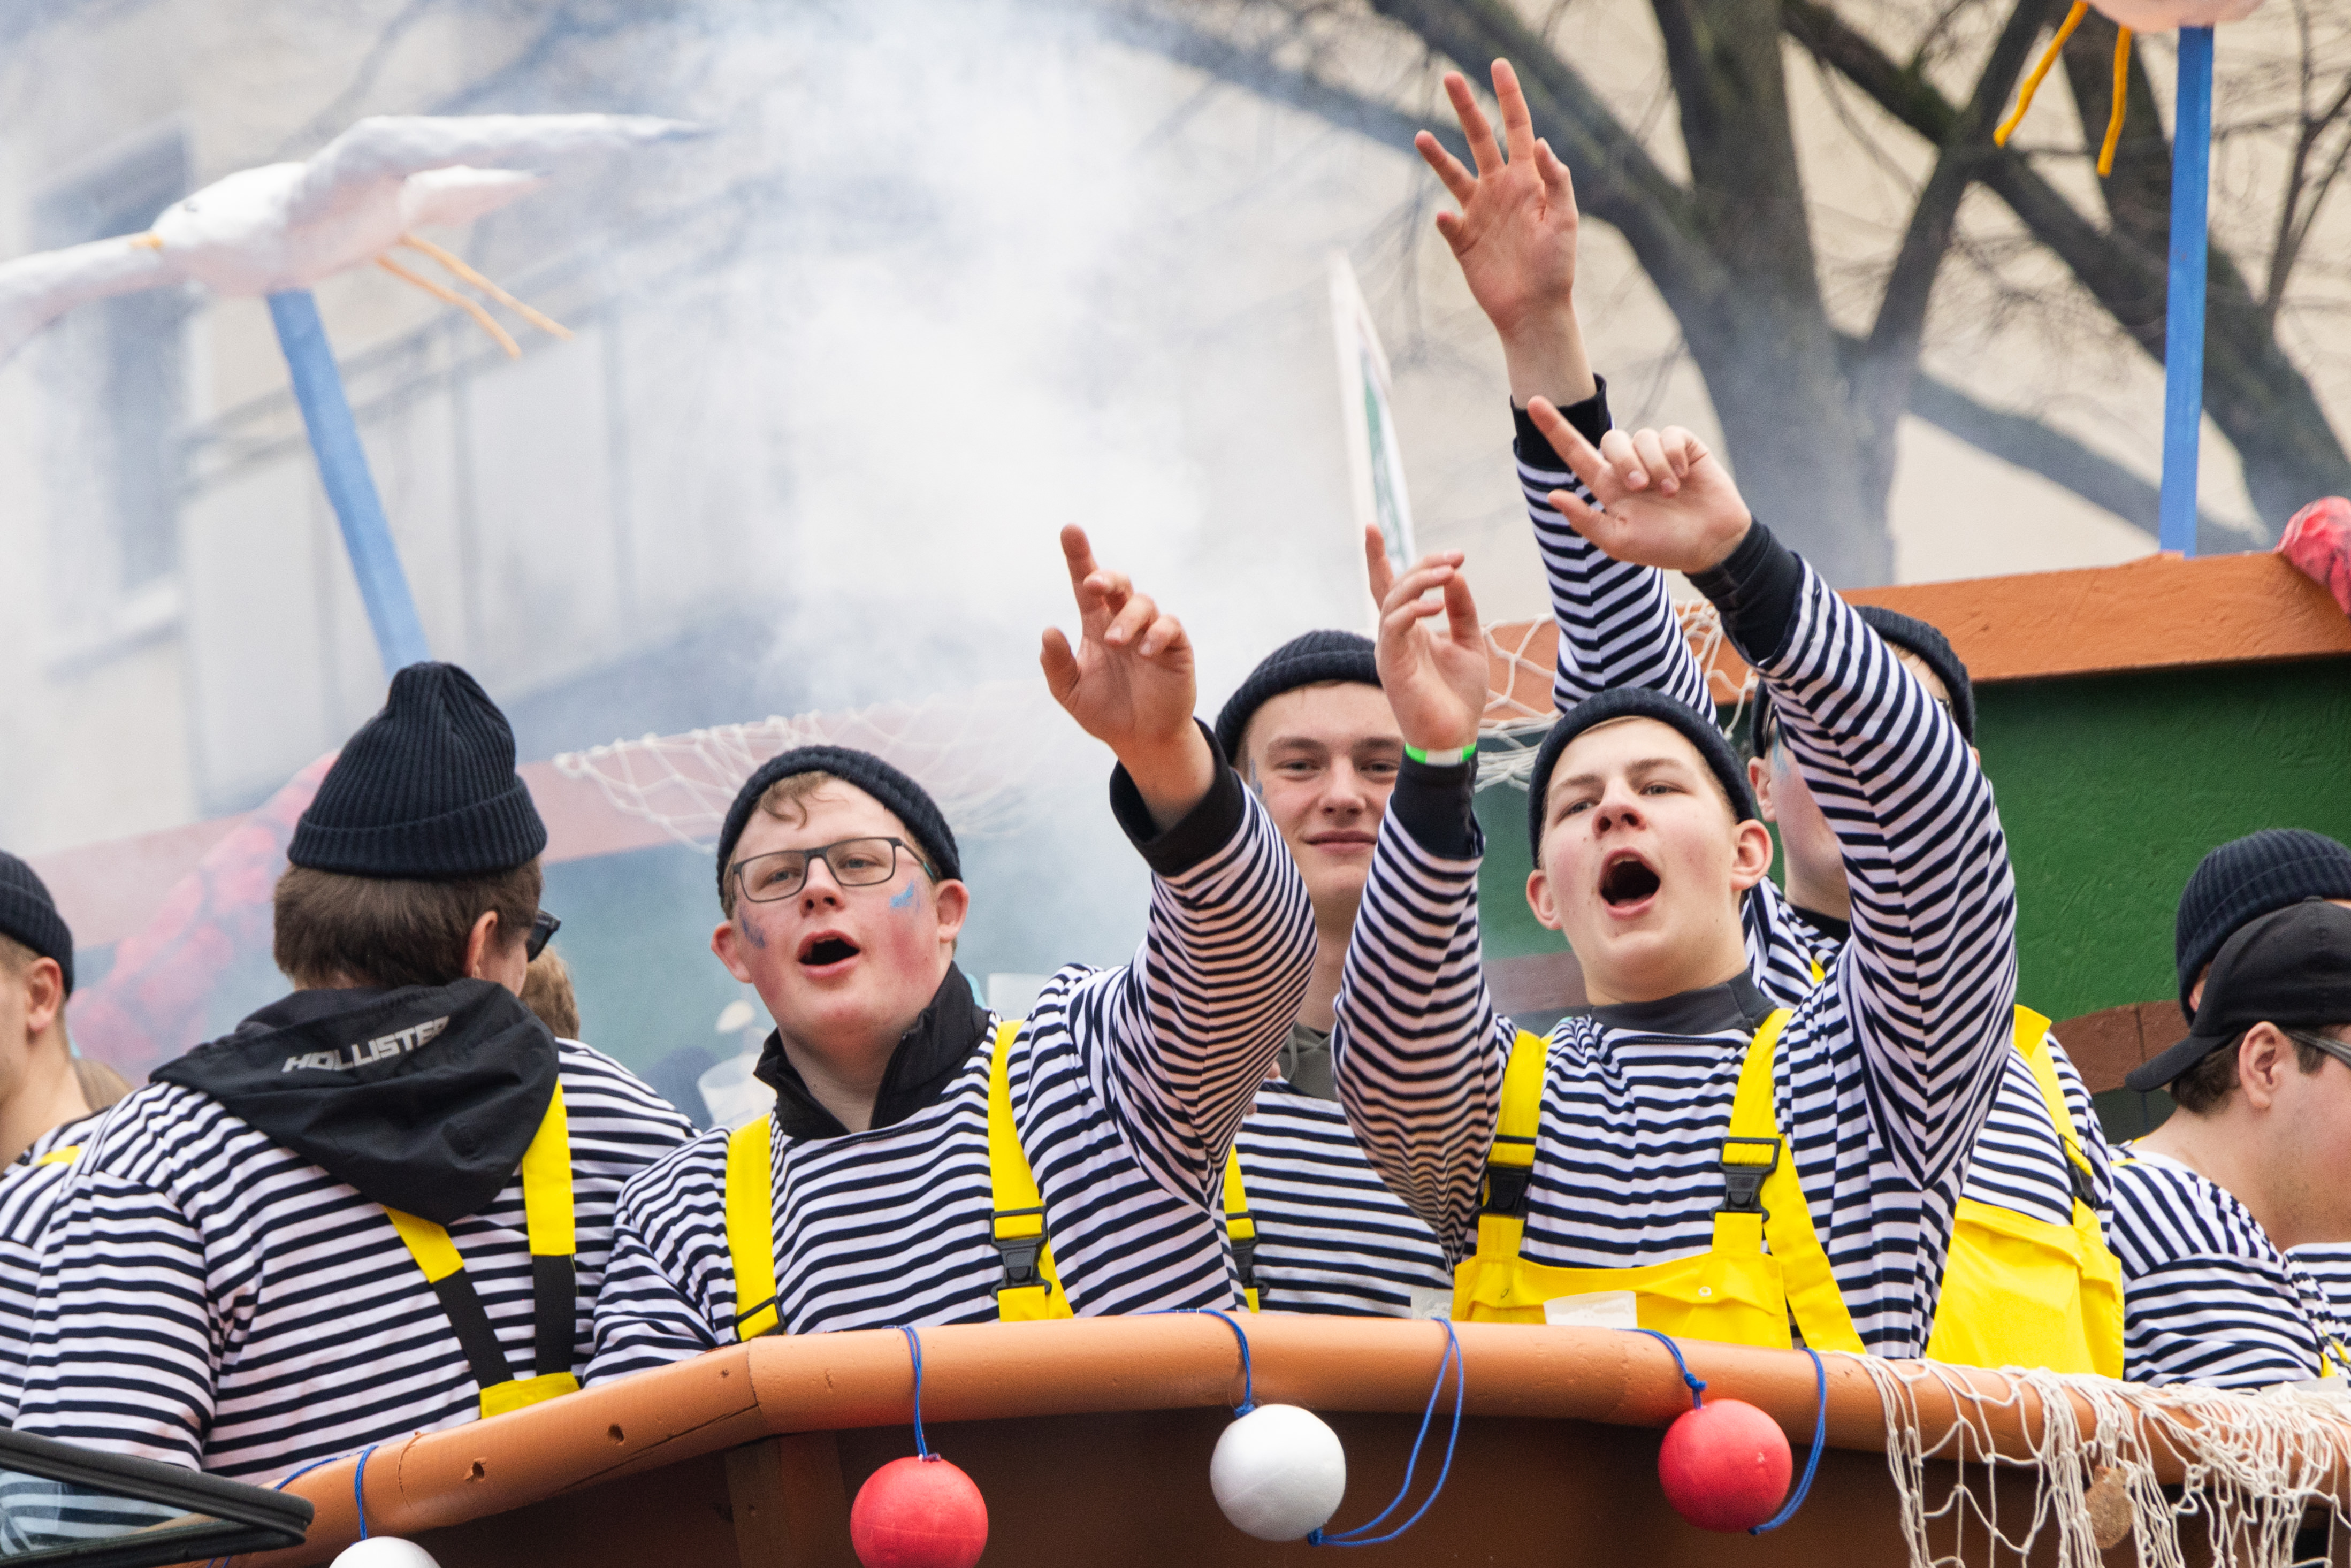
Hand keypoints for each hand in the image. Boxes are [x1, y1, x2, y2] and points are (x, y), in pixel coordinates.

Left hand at [1041, 524, 1213, 826]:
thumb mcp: (1070, 691)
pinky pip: (1170, 626)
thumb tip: (1049, 630)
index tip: (1069, 530)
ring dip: (1128, 619)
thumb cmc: (1105, 710)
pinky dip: (1157, 633)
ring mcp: (1151, 632)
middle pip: (1118, 583)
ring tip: (1114, 643)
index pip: (1086, 585)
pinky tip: (1145, 652)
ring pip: (1143, 603)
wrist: (1141, 739)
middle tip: (1093, 585)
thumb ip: (1057, 664)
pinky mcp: (1175, 647)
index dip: (1079, 556)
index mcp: (1096, 625)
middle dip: (1107, 576)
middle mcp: (1123, 621)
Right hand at [1369, 529, 1486, 754]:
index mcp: (1410, 630)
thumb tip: (1455, 575)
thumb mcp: (1469, 642)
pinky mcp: (1391, 665)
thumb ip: (1461, 610)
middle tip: (1456, 557)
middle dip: (1423, 565)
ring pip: (1392, 601)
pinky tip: (1437, 604)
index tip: (1372, 526)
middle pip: (1394, 586)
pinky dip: (1414, 609)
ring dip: (1420, 581)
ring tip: (1450, 572)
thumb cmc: (1460, 696)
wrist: (1456, 737)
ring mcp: (1390, 649)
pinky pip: (1394, 626)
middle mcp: (1394, 636)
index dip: (1378, 557)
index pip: (1389, 586)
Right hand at [1416, 61, 1591, 402]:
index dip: (1508, 96)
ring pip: (1453, 174)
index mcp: (1527, 180)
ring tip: (1421, 136)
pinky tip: (1442, 216)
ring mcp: (1479, 214)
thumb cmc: (1556, 268)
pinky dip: (1442, 218)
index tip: (1497, 66)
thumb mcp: (1565, 221)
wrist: (1533, 311)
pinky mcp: (1462, 241)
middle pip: (1480, 139)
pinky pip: (1447, 222)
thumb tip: (1542, 144)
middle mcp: (1500, 190)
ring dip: (1437, 155)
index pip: (1518, 128)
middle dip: (1466, 107)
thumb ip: (1556, 181)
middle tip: (1449, 77)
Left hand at [1525, 401, 1752, 573]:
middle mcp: (1629, 465)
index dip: (1554, 428)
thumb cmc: (1663, 547)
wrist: (1711, 544)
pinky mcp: (1684, 446)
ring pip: (1641, 436)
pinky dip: (1674, 457)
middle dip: (1624, 461)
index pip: (1575, 452)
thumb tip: (1553, 496)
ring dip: (1654, 466)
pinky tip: (1685, 476)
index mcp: (1607, 487)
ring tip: (1670, 492)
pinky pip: (1669, 434)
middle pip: (1610, 439)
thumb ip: (1585, 520)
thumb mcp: (1619, 542)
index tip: (1533, 403)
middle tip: (1641, 488)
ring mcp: (1656, 454)